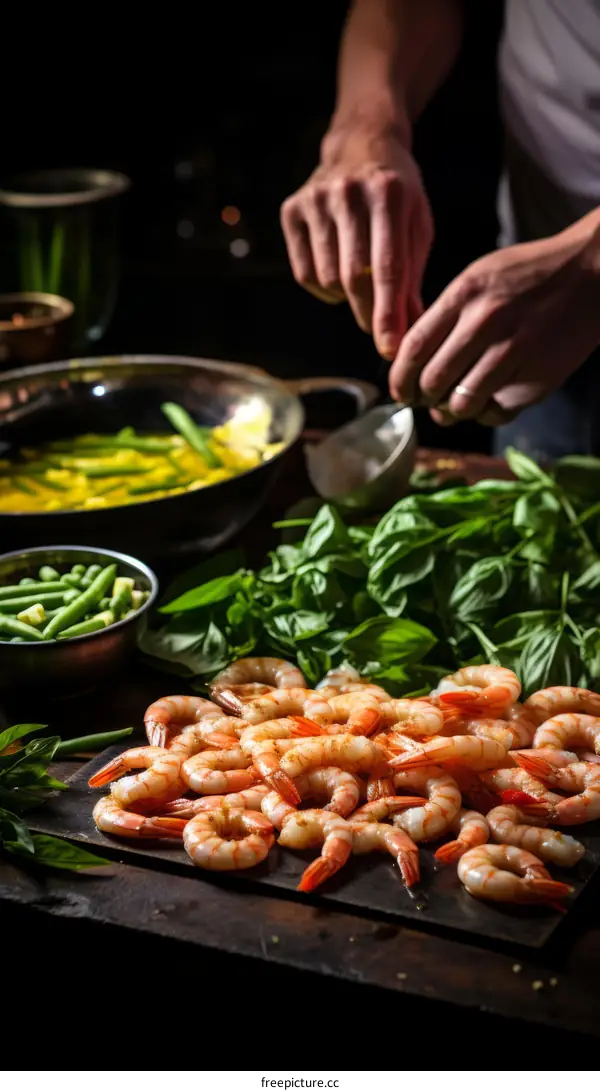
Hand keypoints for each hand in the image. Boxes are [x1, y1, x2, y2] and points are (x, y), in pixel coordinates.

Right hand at [280, 119, 432, 359]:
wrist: (361, 143)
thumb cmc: (396, 195)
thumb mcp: (416, 226)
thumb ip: (412, 279)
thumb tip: (408, 334)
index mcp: (388, 193)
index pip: (387, 268)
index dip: (387, 314)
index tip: (390, 348)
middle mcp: (348, 192)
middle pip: (354, 278)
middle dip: (369, 313)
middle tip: (378, 329)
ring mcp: (315, 199)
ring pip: (327, 279)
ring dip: (345, 298)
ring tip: (359, 284)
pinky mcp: (291, 209)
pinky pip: (304, 273)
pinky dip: (323, 287)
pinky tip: (336, 270)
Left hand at [389, 210, 599, 425]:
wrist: (592, 274)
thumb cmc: (530, 275)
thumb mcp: (479, 277)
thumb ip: (444, 315)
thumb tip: (411, 361)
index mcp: (465, 295)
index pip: (412, 349)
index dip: (398, 378)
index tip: (399, 390)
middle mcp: (485, 324)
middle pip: (432, 383)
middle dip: (422, 398)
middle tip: (426, 399)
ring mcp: (513, 355)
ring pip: (460, 406)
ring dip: (451, 411)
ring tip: (455, 403)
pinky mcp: (536, 380)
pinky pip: (494, 413)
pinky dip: (484, 414)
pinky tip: (487, 399)